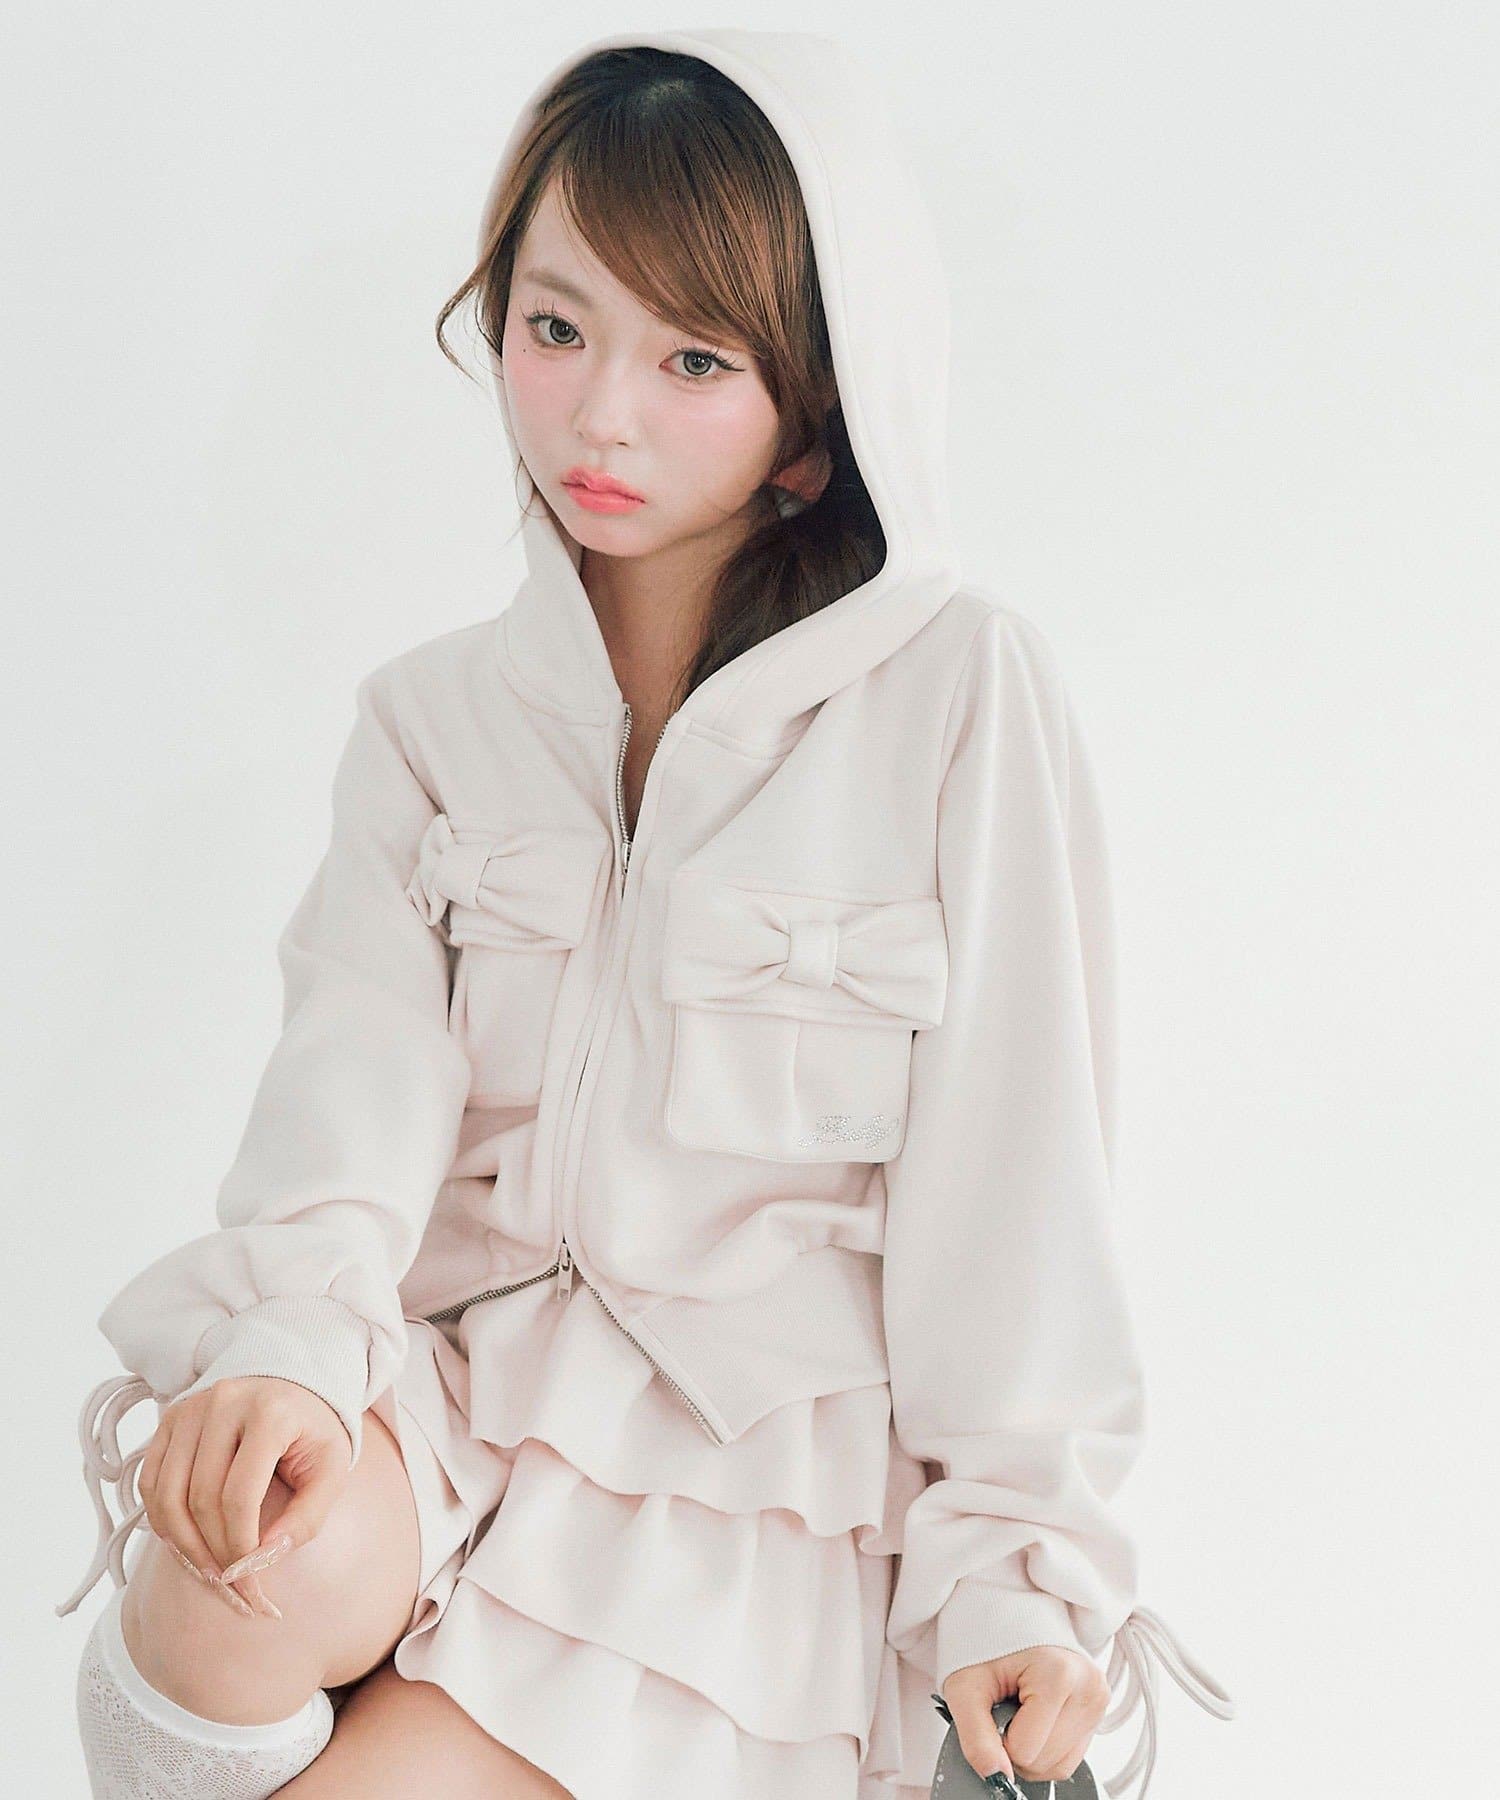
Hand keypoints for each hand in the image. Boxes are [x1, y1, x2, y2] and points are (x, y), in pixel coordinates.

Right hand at [137, 1375, 353, 1619]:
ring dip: (183, 1544)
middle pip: (200, 1498)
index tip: (251, 1579)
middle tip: (231, 1584)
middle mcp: (224, 1402)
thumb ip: (306, 1519)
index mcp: (270, 1412)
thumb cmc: (313, 1433)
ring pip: (167, 1495)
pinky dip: (162, 1520)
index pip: (239, 1495)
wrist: (294, 1386)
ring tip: (209, 1570)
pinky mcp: (169, 1419)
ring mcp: (191, 1408)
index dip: (240, 1546)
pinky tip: (187, 1541)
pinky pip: (151, 1482)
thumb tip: (262, 1561)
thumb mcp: (331, 1472)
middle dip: (213, 1551)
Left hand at [942, 1644, 1110, 1786]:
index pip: (1024, 1751)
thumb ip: (976, 1737)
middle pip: (1045, 1763)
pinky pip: (1071, 1755)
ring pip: (1060, 1766)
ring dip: (1032, 1751)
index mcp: (1059, 1673)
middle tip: (1003, 1708)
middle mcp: (1089, 1685)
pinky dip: (1047, 1746)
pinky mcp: (1099, 1707)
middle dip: (1016, 1749)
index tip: (993, 1707)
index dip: (998, 1740)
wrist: (1004, 1610)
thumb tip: (997, 1778)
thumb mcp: (965, 1686)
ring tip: (1018, 1710)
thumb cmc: (983, 1642)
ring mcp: (1098, 1697)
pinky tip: (1035, 1716)